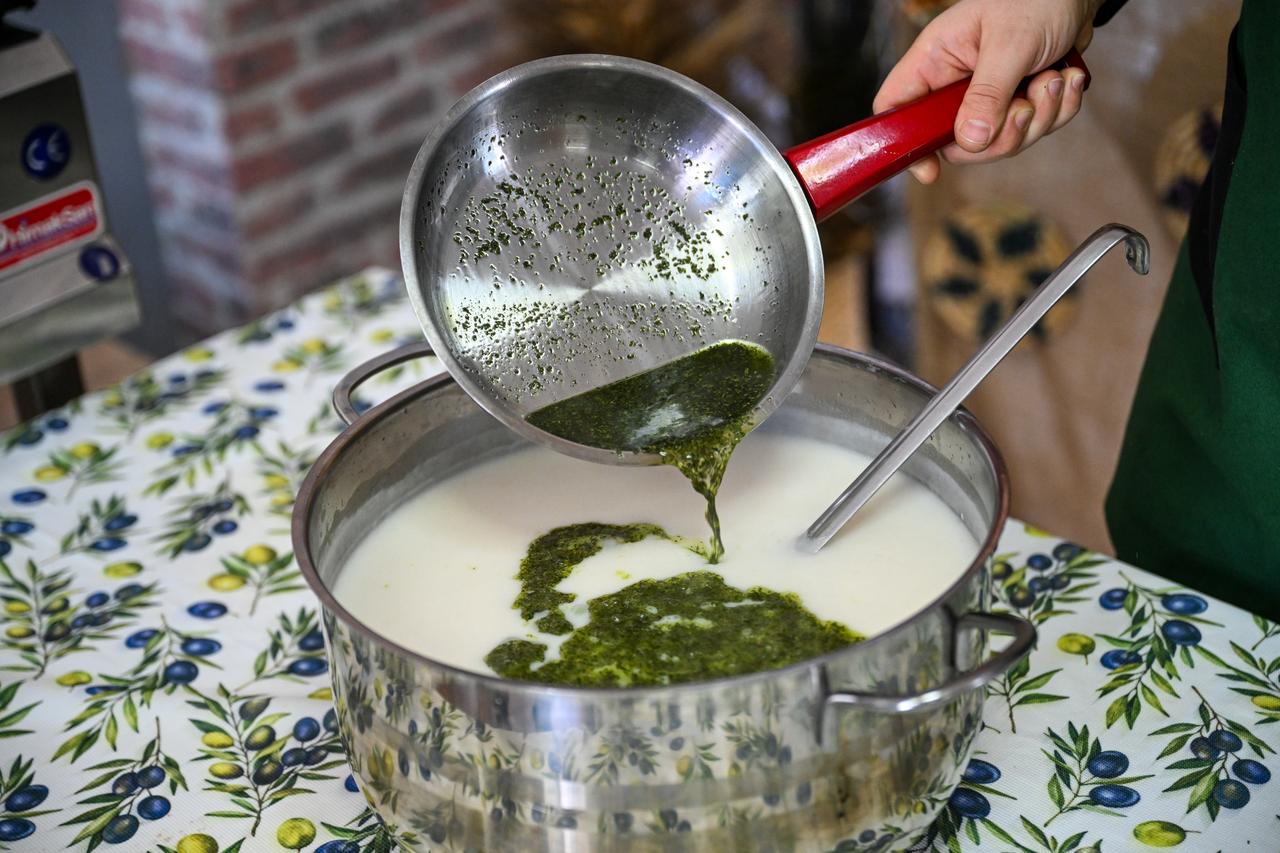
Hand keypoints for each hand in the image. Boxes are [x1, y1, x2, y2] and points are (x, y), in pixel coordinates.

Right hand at [874, 0, 1101, 183]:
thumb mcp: (1010, 43)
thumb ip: (988, 94)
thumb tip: (969, 141)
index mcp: (935, 60)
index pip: (897, 109)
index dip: (905, 143)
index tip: (930, 170)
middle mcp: (955, 83)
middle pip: (956, 142)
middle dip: (1000, 135)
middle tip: (1026, 106)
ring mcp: (987, 96)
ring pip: (999, 140)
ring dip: (1038, 117)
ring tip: (1054, 79)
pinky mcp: (1017, 101)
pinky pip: (1033, 130)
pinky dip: (1058, 111)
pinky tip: (1067, 78)